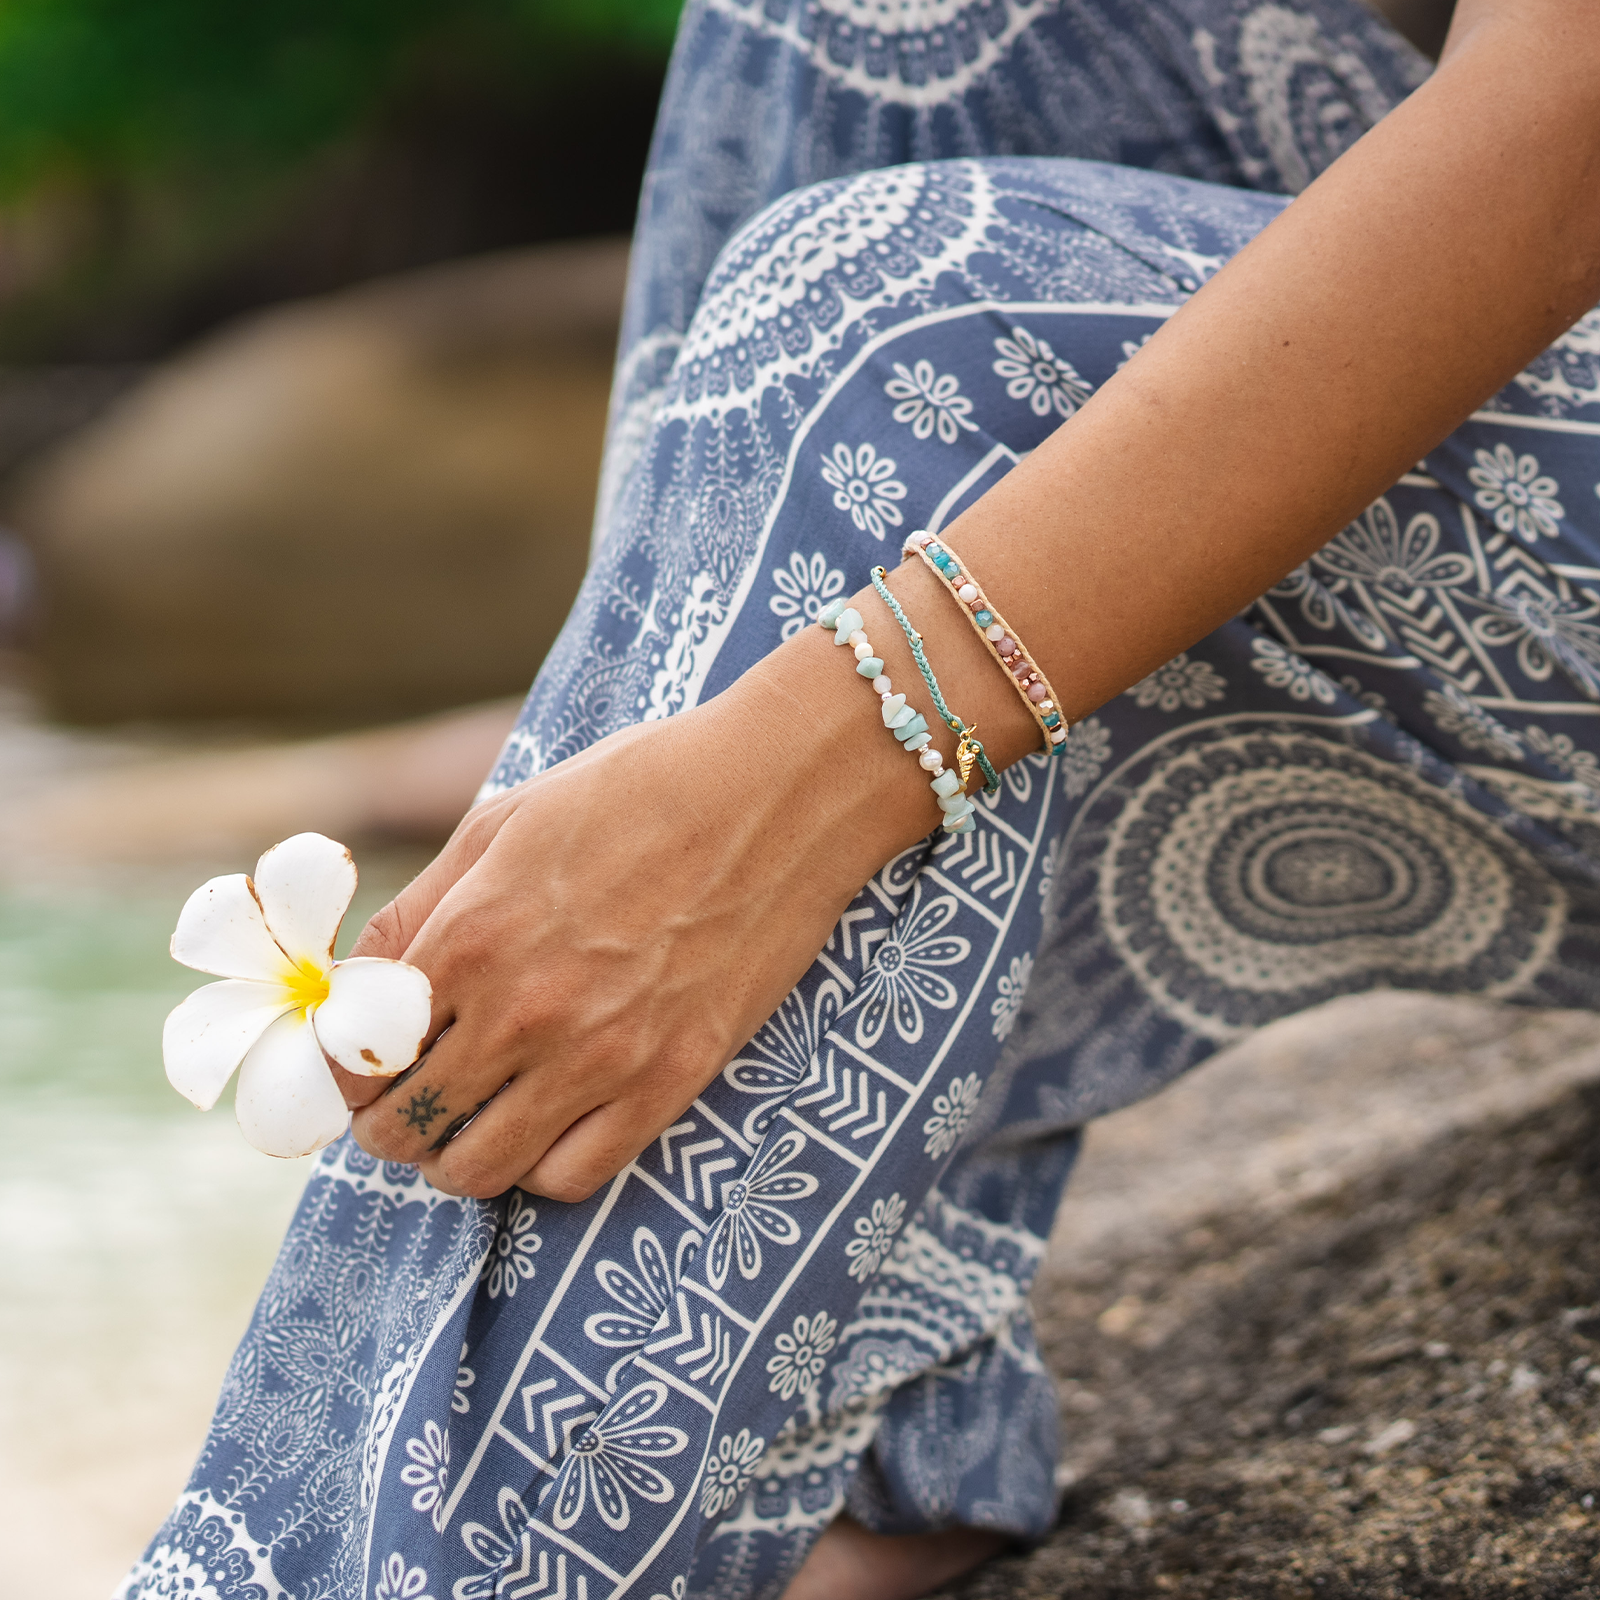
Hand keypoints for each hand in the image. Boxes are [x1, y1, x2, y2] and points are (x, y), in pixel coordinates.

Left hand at [331, 588, 1029, 1200]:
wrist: (775, 793)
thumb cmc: (637, 789)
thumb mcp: (503, 823)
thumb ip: (421, 910)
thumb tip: (358, 985)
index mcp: (469, 936)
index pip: (358, 1056)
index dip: (343, 1075)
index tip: (360, 1071)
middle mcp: (522, 1011)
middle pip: (406, 1128)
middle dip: (391, 1124)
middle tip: (411, 1103)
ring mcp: (600, 1055)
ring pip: (478, 1170)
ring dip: (457, 1156)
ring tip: (476, 1119)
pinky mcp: (671, 1081)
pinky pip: (572, 1176)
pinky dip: (542, 1166)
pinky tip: (548, 1124)